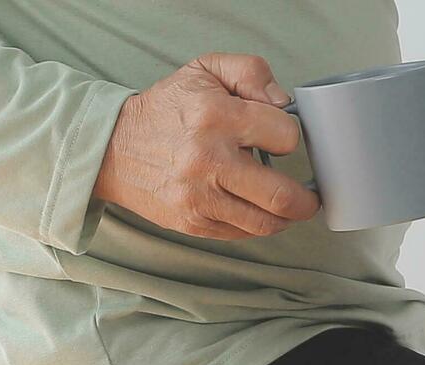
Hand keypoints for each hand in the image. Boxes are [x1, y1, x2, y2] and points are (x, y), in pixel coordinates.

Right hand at [94, 53, 320, 239]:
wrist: (114, 147)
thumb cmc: (166, 108)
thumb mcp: (205, 70)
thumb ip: (251, 72)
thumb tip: (283, 102)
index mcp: (215, 117)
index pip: (284, 136)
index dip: (290, 137)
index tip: (282, 139)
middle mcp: (208, 161)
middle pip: (281, 195)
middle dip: (305, 199)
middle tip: (310, 195)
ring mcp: (198, 197)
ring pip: (265, 223)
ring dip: (286, 218)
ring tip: (288, 206)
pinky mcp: (191, 222)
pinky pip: (240, 234)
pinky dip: (255, 224)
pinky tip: (254, 209)